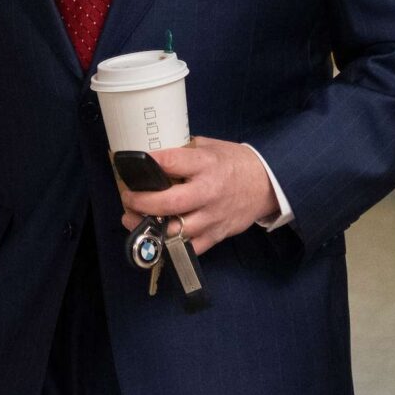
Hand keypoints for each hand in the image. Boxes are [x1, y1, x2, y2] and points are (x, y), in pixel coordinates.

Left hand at [117, 136, 277, 254]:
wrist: (266, 184)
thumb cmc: (234, 163)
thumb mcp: (210, 147)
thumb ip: (183, 151)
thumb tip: (153, 155)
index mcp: (205, 164)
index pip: (171, 162)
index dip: (147, 163)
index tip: (129, 164)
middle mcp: (208, 192)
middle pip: (169, 203)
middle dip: (141, 202)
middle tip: (128, 198)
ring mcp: (212, 216)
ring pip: (176, 230)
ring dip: (149, 227)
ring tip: (132, 219)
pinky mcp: (216, 234)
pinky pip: (190, 247)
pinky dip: (169, 245)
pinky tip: (154, 237)